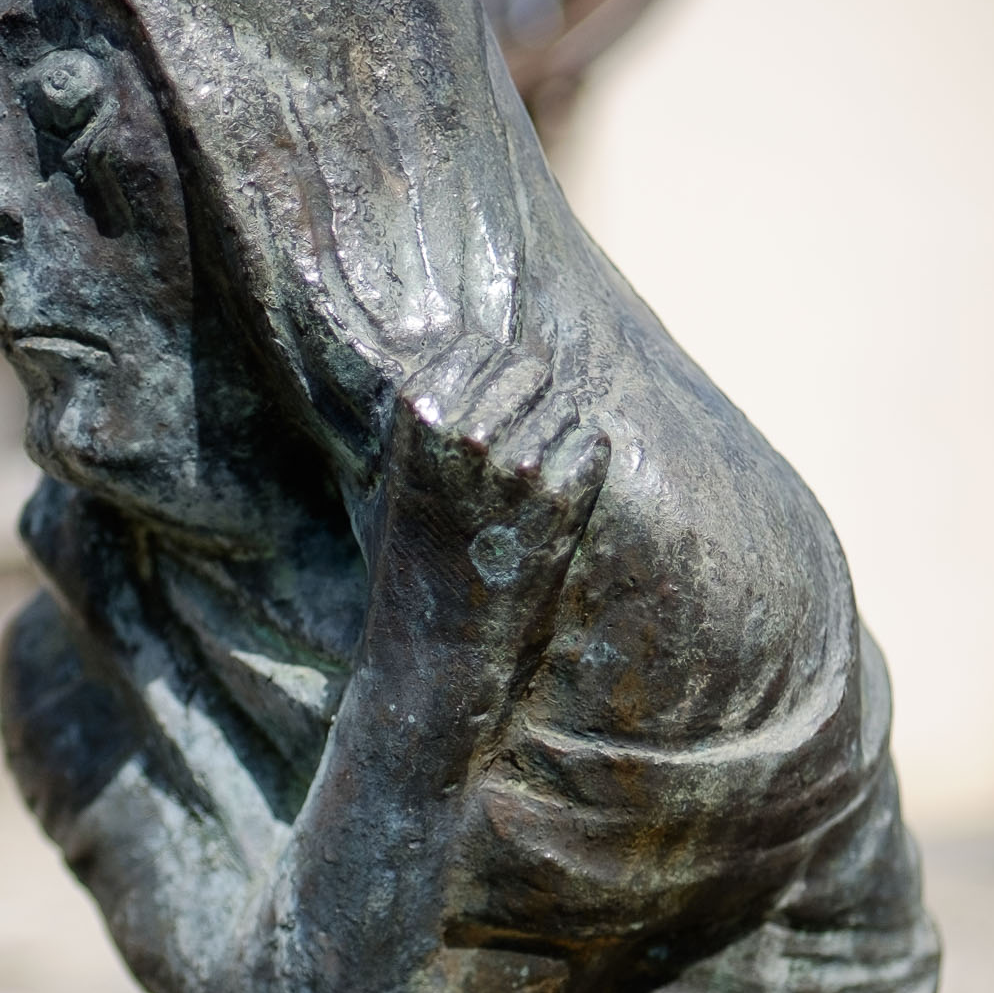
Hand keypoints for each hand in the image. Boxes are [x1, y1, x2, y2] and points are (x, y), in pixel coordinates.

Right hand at [378, 334, 608, 661]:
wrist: (437, 645)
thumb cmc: (418, 551)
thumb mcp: (401, 466)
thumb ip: (437, 402)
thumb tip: (488, 347)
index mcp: (418, 409)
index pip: (484, 349)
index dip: (490, 386)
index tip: (478, 433)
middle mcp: (465, 429)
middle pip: (530, 372)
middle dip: (529, 410)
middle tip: (506, 473)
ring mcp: (514, 464)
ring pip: (565, 408)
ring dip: (555, 445)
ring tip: (521, 500)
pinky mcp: (559, 498)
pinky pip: (592, 445)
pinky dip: (581, 473)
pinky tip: (549, 512)